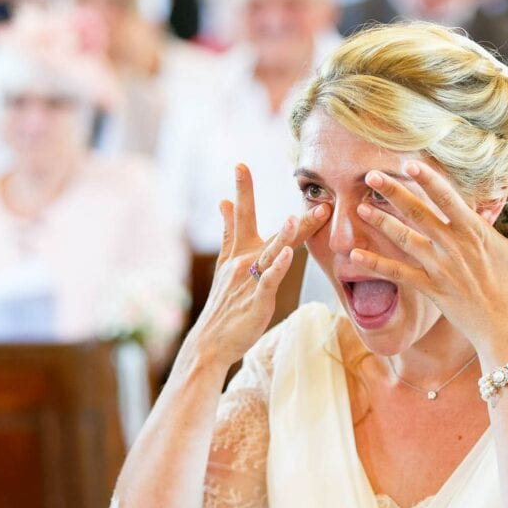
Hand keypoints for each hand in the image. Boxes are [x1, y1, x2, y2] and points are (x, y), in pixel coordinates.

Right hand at [180, 164, 328, 368]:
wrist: (211, 342)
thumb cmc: (224, 305)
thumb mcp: (225, 265)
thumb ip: (229, 233)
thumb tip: (223, 203)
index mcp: (237, 253)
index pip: (240, 216)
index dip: (242, 191)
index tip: (240, 165)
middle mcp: (242, 262)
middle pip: (255, 225)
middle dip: (253, 198)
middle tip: (262, 173)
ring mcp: (250, 280)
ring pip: (270, 251)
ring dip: (284, 233)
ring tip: (296, 216)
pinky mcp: (258, 299)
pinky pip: (271, 280)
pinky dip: (279, 267)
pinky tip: (289, 255)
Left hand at [349, 160, 507, 353]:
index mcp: (477, 234)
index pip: (449, 199)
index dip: (428, 179)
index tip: (410, 163)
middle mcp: (454, 248)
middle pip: (419, 214)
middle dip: (394, 192)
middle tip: (371, 174)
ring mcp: (440, 269)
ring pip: (405, 240)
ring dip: (381, 222)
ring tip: (358, 207)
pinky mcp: (431, 290)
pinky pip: (399, 275)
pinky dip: (377, 265)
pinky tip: (355, 256)